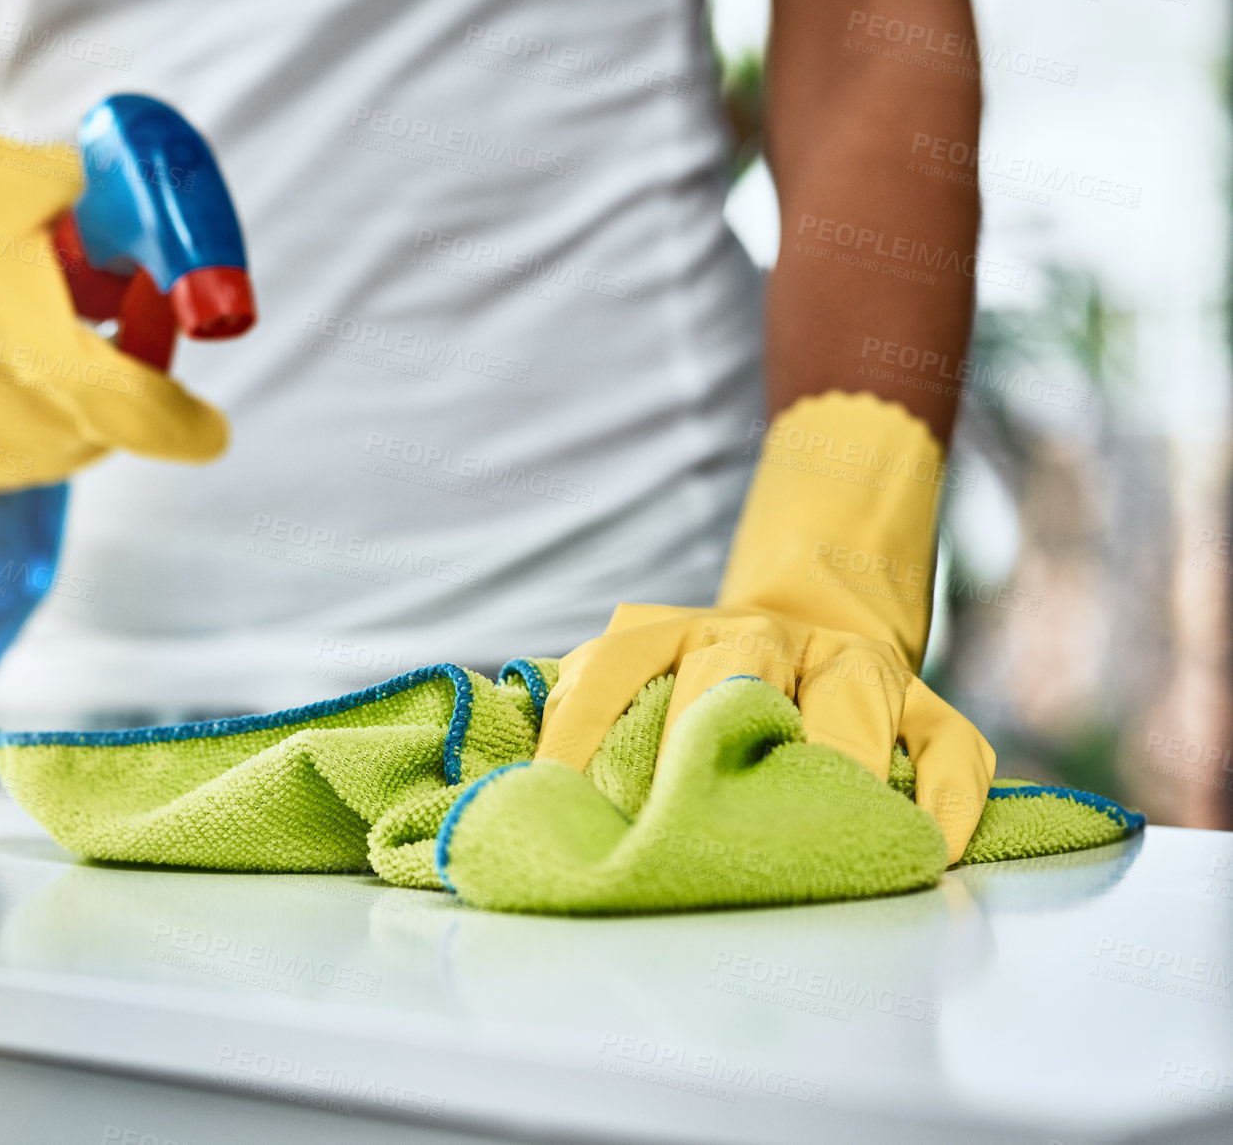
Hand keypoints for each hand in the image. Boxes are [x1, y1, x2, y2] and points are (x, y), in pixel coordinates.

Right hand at [0, 39, 226, 489]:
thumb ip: (108, 226)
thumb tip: (160, 249)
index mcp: (33, 343)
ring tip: (34, 342)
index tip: (209, 426)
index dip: (187, 425)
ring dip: (65, 415)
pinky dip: (8, 423)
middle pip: (98, 436)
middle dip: (121, 398)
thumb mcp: (36, 184)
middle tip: (116, 338)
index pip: (143, 416)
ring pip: (46, 454)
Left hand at [536, 393, 995, 860]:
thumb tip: (505, 787)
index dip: (578, 727)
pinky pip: (951, 752)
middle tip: (680, 820)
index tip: (549, 791)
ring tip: (818, 833)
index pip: (614, 667)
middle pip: (734, 673)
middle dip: (706, 742)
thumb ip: (584, 714)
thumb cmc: (711, 681)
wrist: (823, 608)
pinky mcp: (931, 707)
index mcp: (678, 632)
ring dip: (832, 768)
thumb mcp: (643, 675)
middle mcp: (766, 637)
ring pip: (850, 702)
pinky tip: (925, 849)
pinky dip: (944, 801)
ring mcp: (855, 668)